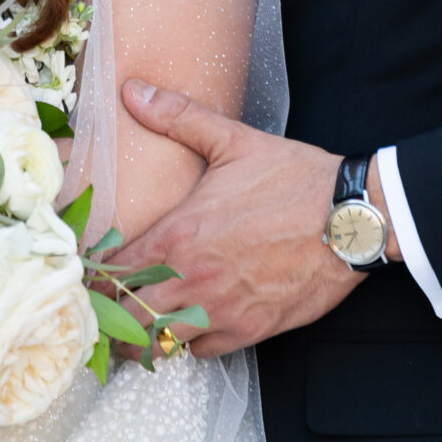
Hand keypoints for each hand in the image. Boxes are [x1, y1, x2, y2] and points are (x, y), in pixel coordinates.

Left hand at [115, 81, 374, 354]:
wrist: (351, 218)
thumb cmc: (294, 179)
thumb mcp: (232, 140)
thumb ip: (176, 116)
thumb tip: (131, 89)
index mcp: (179, 234)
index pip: (113, 272)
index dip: (95, 275)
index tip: (91, 271)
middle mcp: (192, 280)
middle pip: (126, 317)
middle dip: (108, 314)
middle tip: (102, 306)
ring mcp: (221, 311)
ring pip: (159, 344)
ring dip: (143, 335)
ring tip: (135, 324)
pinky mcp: (251, 331)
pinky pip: (201, 352)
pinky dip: (188, 342)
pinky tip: (188, 323)